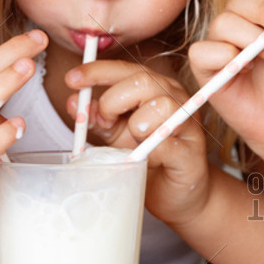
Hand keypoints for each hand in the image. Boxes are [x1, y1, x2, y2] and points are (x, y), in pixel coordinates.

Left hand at [65, 59, 210, 226]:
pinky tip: (144, 159)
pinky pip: (166, 143)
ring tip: (134, 143)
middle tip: (105, 125)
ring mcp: (188, 122)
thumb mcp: (116, 134)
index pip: (125, 69)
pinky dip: (148, 152)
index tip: (72, 79)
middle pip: (142, 81)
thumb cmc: (148, 157)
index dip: (97, 71)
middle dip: (113, 102)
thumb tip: (74, 102)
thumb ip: (98, 117)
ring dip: (136, 126)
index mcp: (155, 87)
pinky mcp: (192, 151)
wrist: (174, 193)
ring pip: (160, 106)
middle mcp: (175, 97)